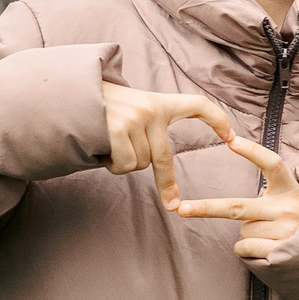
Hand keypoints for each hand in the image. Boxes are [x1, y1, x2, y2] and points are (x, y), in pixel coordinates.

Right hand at [103, 83, 235, 209]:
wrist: (66, 95)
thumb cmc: (97, 107)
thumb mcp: (128, 109)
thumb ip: (146, 129)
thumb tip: (154, 163)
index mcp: (158, 102)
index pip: (197, 104)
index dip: (217, 118)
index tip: (232, 136)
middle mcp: (151, 110)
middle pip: (165, 157)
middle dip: (167, 184)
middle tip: (172, 205)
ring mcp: (136, 120)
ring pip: (141, 164)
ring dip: (123, 163)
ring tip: (107, 145)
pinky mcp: (118, 131)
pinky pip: (125, 165)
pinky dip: (112, 164)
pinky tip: (100, 149)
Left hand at [174, 133, 298, 258]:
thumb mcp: (298, 200)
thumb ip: (274, 192)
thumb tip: (251, 186)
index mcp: (293, 190)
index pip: (272, 164)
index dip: (253, 152)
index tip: (232, 140)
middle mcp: (289, 208)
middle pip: (238, 207)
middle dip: (206, 208)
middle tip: (182, 209)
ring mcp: (285, 231)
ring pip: (242, 230)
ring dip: (249, 234)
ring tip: (272, 236)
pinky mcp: (280, 253)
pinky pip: (244, 247)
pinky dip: (248, 250)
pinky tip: (268, 249)